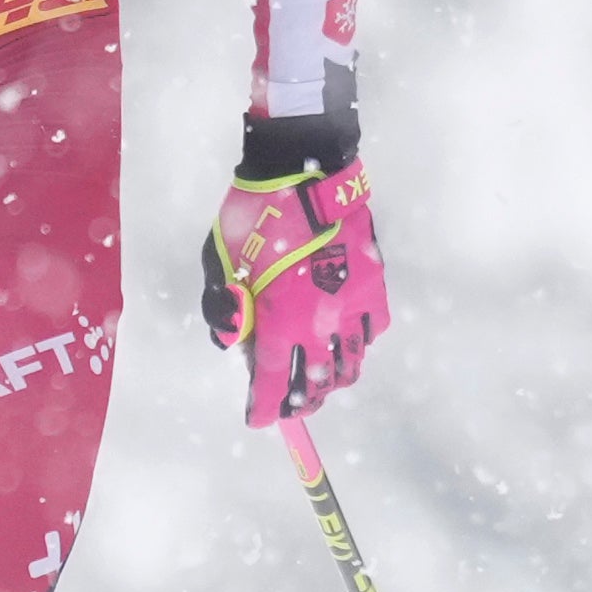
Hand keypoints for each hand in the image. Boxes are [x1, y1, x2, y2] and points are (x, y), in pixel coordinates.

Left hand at [203, 157, 388, 421]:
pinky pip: (372, 329)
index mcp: (278, 319)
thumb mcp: (219, 258)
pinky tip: (349, 341)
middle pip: (314, 384)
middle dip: (300, 402)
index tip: (258, 420)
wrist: (306, 172)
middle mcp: (319, 323)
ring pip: (350, 365)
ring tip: (321, 383)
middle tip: (289, 405)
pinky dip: (360, 343)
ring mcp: (351, 305)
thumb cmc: (254, 213)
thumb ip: (220, 304)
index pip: (270, 381)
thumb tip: (230, 340)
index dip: (263, 407)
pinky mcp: (373, 284)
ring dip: (333, 381)